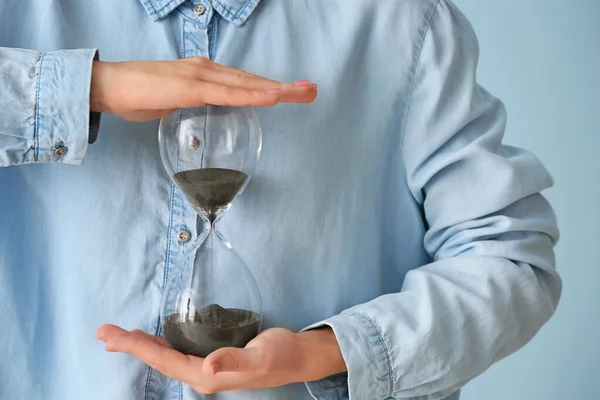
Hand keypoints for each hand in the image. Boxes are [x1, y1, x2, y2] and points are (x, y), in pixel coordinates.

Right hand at [90, 58, 316, 121]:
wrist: (108, 85)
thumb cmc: (138, 95)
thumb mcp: (174, 103)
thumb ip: (192, 106)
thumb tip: (201, 116)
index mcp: (205, 75)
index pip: (245, 82)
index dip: (270, 86)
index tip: (294, 91)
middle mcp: (207, 70)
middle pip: (254, 80)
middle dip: (286, 86)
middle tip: (312, 90)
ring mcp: (200, 76)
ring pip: (247, 84)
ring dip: (278, 89)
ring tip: (303, 92)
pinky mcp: (190, 86)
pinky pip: (228, 93)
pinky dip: (252, 95)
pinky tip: (272, 97)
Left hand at [96, 324, 345, 393]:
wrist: (296, 356)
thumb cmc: (279, 355)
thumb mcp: (259, 357)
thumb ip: (233, 360)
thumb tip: (207, 365)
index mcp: (207, 376)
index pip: (163, 361)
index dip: (136, 347)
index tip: (112, 335)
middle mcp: (201, 375)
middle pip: (158, 360)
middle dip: (130, 346)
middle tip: (103, 332)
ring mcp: (205, 367)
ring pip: (165, 357)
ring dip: (141, 345)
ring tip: (120, 335)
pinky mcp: (211, 358)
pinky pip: (176, 352)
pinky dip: (159, 344)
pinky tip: (153, 338)